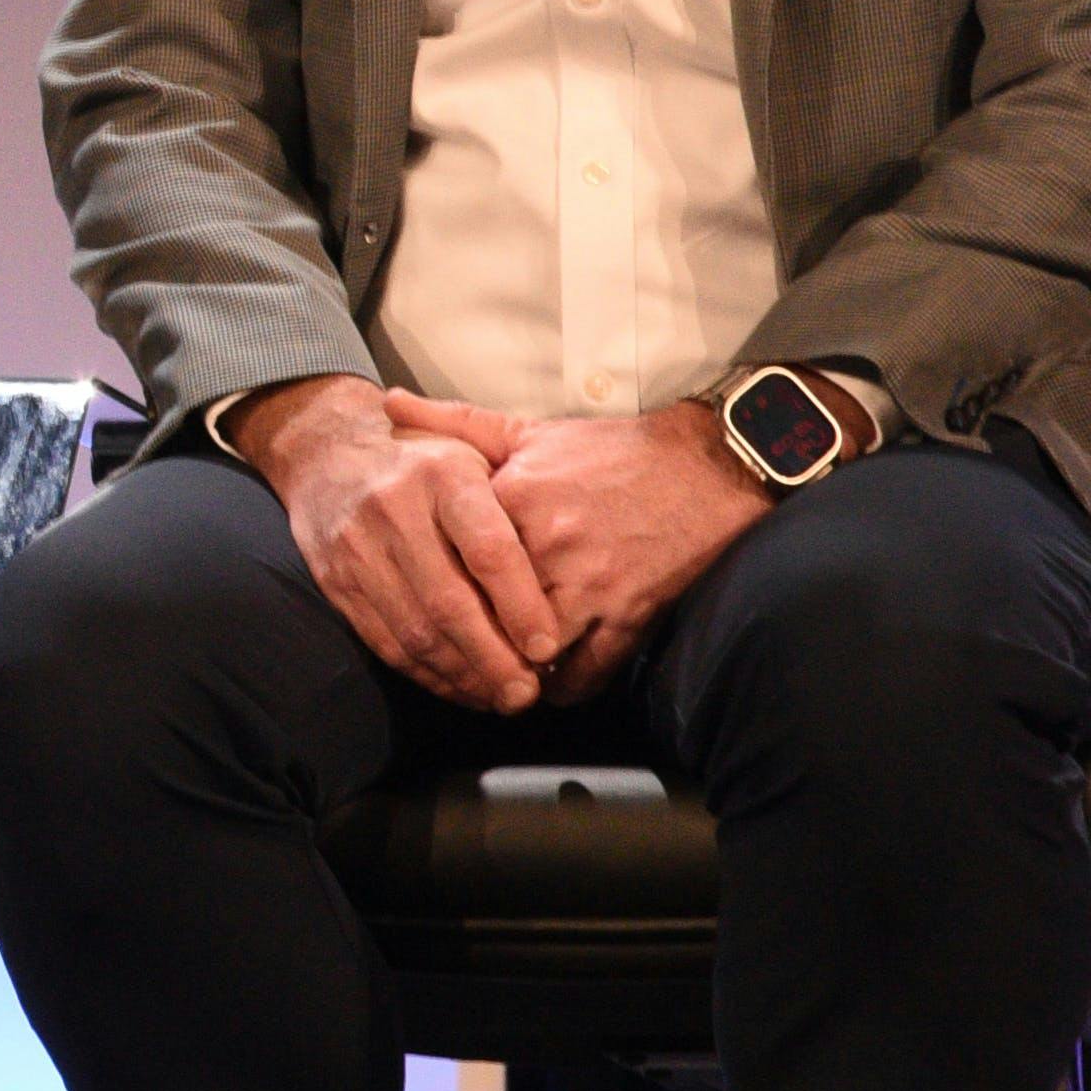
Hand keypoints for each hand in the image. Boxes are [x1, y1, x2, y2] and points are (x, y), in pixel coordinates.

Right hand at [231, 375, 567, 712]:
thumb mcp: (473, 452)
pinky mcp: (336, 581)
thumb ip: (515, 505)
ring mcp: (359, 548)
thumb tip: (565, 582)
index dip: (521, 606)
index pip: (488, 550)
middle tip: (527, 694)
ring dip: (462, 675)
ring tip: (499, 698)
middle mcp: (395, 509)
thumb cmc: (426, 461)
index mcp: (443, 473)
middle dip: (493, 659)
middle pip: (449, 602)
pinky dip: (426, 674)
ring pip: (415, 630)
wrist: (327, 452)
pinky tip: (458, 687)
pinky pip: (385, 641)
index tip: (547, 648)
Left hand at [424, 395, 768, 695]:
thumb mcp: (528, 431)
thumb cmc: (610, 453)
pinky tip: (550, 683)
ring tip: (497, 677)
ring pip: (529, 655)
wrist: (702, 468)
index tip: (419, 603)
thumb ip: (455, 423)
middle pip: (484, 616)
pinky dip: (564, 688)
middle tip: (452, 658)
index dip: (431, 588)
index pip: (452, 560)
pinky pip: (584, 675)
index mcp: (515, 500)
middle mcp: (549, 547)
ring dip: (511, 672)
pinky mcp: (629, 617)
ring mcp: (591, 587)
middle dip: (467, 642)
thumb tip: (388, 402)